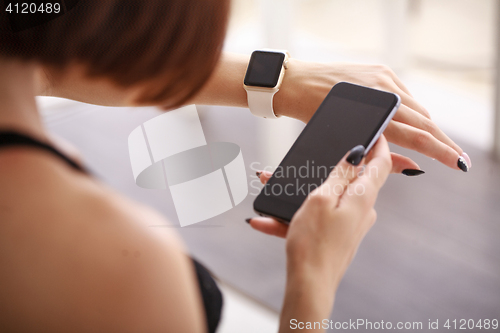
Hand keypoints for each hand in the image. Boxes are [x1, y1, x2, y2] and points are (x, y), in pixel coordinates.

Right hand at [252, 138, 392, 330]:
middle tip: (304, 160)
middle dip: (326, 168)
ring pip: (329, 198)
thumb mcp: (321, 199)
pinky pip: (319, 217)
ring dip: (303, 192)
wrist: (309, 285)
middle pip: (352, 179)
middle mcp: (362, 210)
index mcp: (363, 197)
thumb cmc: (314, 243)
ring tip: (271, 189)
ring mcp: (351, 224)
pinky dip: (297, 214)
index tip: (374, 130)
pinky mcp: (339, 236)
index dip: (379, 144)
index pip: (381, 163)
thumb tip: (357, 154)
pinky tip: (266, 220)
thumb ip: (340, 174)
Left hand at [275, 59, 470, 171]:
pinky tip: (408, 120)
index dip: (441, 151)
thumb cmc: (316, 117)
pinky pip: (405, 94)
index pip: (417, 136)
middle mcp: (384, 94)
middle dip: (442, 142)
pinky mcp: (381, 70)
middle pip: (425, 122)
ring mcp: (384, 79)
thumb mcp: (346, 141)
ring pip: (417, 108)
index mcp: (374, 116)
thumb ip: (381, 156)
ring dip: (426, 126)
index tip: (458, 163)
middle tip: (457, 158)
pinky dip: (410, 109)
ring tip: (434, 143)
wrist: (299, 84)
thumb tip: (413, 167)